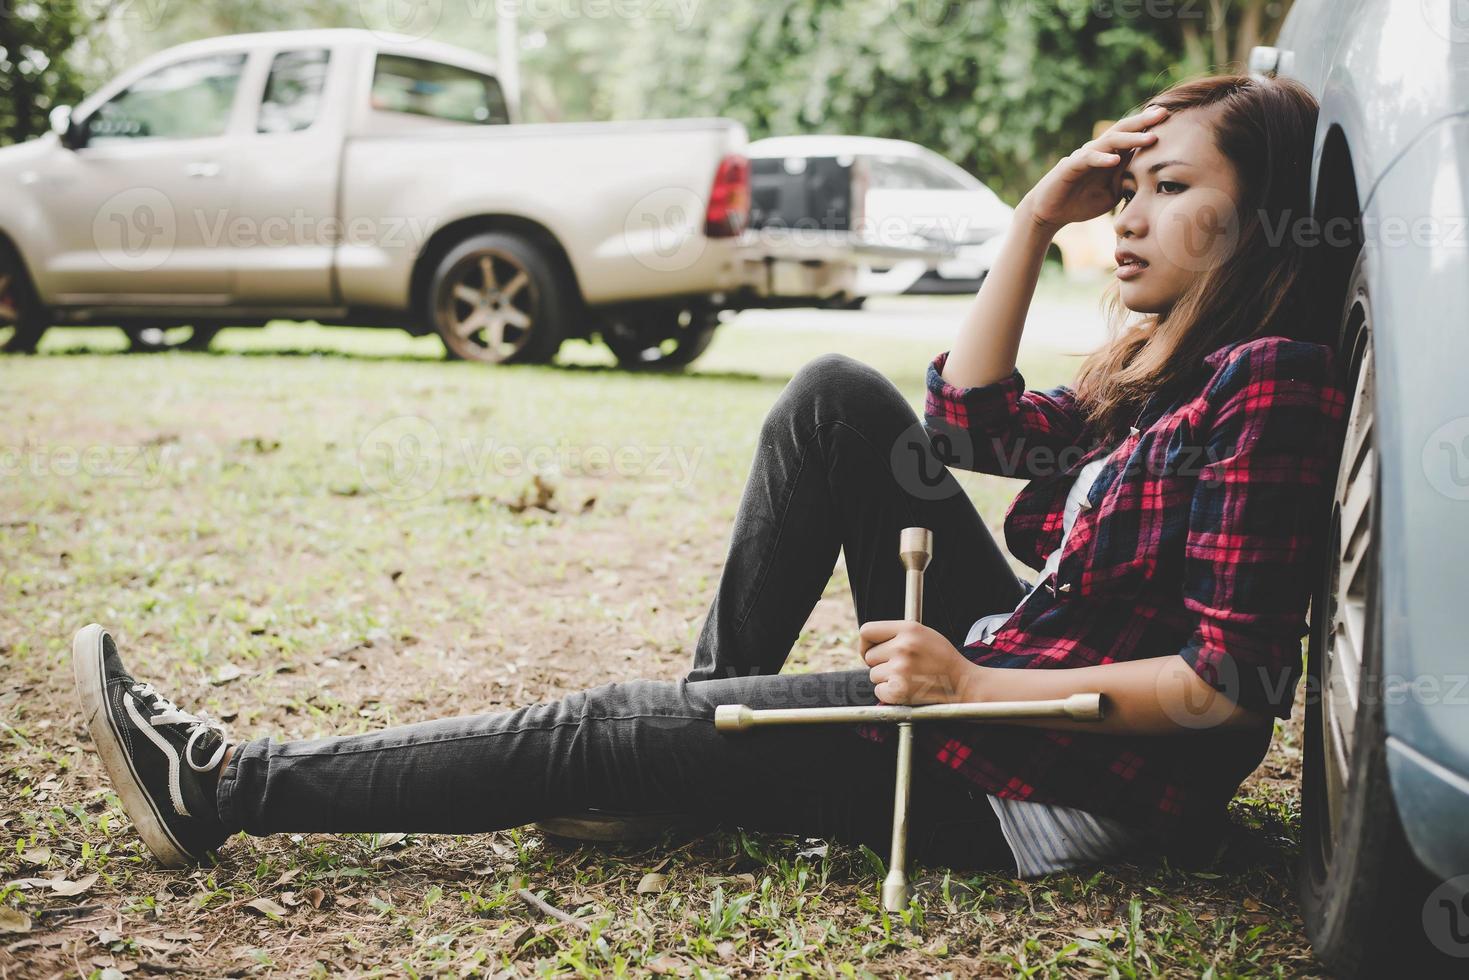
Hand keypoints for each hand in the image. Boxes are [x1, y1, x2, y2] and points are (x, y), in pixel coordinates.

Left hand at [859, 620, 974, 704]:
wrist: (963, 682)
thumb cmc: (941, 658)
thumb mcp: (923, 634)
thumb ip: (897, 633)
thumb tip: (867, 642)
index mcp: (909, 628)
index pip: (867, 631)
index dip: (865, 643)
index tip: (871, 650)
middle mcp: (903, 647)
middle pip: (869, 656)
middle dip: (880, 663)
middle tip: (902, 667)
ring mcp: (901, 669)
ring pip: (874, 675)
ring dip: (886, 679)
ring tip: (909, 677)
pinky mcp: (899, 690)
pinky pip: (879, 691)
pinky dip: (889, 694)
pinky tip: (907, 688)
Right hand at [1019, 103, 1168, 232]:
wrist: (1050, 212)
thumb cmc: (1080, 202)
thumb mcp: (1112, 193)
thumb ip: (1127, 181)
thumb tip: (1150, 176)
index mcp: (1111, 156)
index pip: (1133, 137)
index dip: (1151, 127)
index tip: (1173, 120)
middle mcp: (1099, 150)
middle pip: (1124, 130)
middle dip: (1144, 121)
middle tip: (1164, 113)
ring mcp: (1084, 156)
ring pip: (1109, 141)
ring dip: (1131, 138)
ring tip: (1150, 137)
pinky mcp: (1070, 166)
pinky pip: (1088, 159)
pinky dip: (1102, 159)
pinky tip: (1115, 160)